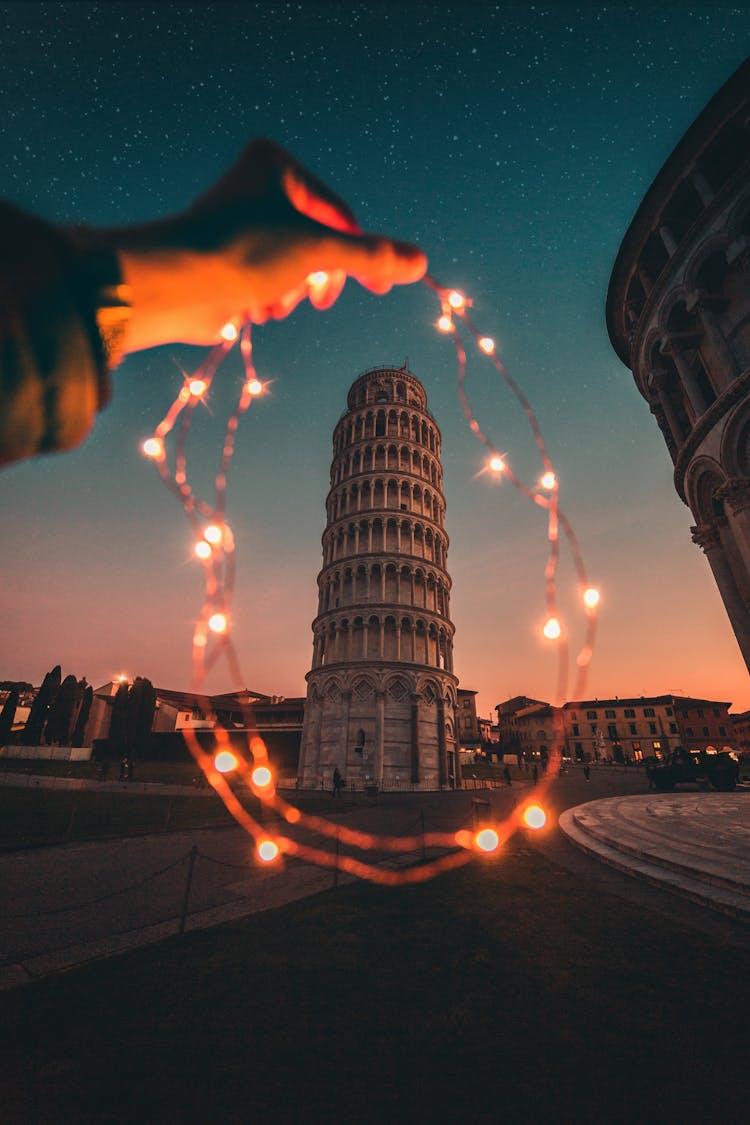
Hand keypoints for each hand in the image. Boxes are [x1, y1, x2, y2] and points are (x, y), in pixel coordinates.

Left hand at [108, 139, 426, 350]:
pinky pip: (265, 279)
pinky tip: (254, 309)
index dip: (362, 254)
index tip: (379, 288)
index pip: (339, 213)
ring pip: (292, 264)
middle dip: (317, 276)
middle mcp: (255, 186)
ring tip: (272, 303)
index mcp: (276, 164)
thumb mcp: (318, 251)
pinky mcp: (225, 259)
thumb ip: (370, 256)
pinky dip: (268, 299)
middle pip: (317, 240)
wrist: (175, 286)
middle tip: (320, 301)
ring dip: (291, 292)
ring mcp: (239, 224)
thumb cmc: (242, 252)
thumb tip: (421, 263)